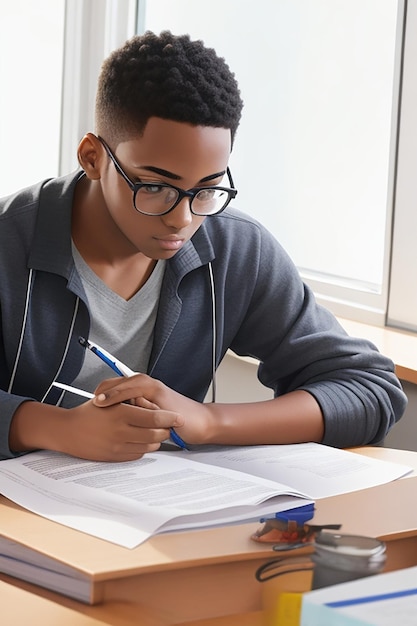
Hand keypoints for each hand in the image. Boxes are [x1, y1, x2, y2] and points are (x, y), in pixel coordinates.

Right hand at [58, 398, 183, 460]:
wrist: (68, 431)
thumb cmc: (89, 412)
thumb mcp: (110, 399)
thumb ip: (131, 400)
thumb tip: (154, 404)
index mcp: (121, 413)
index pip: (154, 418)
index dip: (170, 418)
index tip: (177, 417)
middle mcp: (120, 431)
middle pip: (156, 434)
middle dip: (166, 430)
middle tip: (169, 425)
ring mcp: (118, 446)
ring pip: (149, 446)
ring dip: (156, 439)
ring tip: (154, 432)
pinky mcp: (114, 457)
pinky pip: (138, 454)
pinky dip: (144, 447)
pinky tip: (139, 439)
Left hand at [93, 374, 212, 444]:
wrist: (197, 422)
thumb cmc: (173, 421)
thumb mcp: (148, 418)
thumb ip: (134, 414)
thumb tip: (112, 421)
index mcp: (140, 389)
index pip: (113, 386)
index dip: (99, 393)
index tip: (87, 405)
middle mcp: (144, 384)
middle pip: (115, 382)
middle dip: (101, 391)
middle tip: (89, 403)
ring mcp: (152, 387)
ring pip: (125, 385)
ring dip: (110, 393)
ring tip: (97, 402)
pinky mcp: (158, 392)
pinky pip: (138, 392)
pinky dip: (125, 396)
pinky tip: (120, 406)